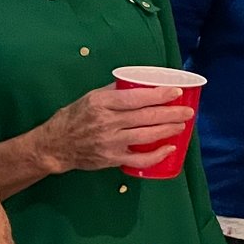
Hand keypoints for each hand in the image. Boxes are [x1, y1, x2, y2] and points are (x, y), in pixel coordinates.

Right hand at [40, 85, 196, 173]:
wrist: (56, 145)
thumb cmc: (74, 117)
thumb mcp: (90, 97)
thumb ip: (113, 92)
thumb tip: (139, 83)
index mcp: (102, 103)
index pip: (136, 97)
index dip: (159, 95)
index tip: (176, 92)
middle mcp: (107, 122)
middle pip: (146, 117)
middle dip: (171, 113)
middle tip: (188, 111)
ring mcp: (111, 142)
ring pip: (146, 136)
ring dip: (168, 130)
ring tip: (182, 125)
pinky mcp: (112, 159)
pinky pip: (140, 160)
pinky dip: (157, 155)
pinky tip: (169, 149)